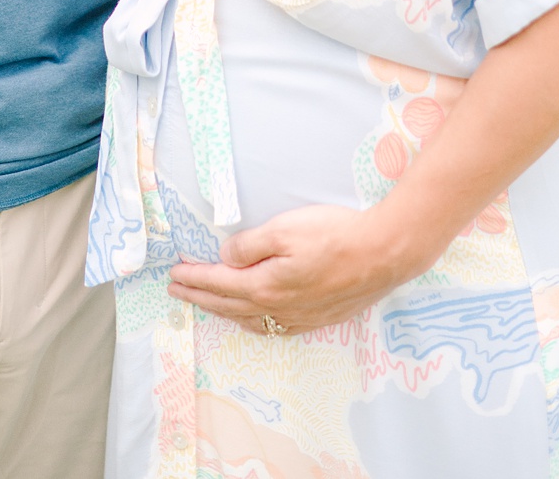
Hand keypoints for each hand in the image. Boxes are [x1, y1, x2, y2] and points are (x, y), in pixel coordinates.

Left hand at [169, 205, 429, 334]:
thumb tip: (225, 258)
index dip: (193, 278)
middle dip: (199, 297)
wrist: (384, 254)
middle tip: (177, 291)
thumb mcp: (283, 230)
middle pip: (228, 305)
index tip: (173, 274)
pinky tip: (252, 318)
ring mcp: (300, 318)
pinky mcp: (319, 319)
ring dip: (224, 311)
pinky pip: (275, 328)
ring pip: (251, 320)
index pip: (218, 284)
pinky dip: (253, 322)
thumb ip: (248, 246)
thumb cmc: (334, 235)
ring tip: (206, 303)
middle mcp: (279, 309)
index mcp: (265, 286)